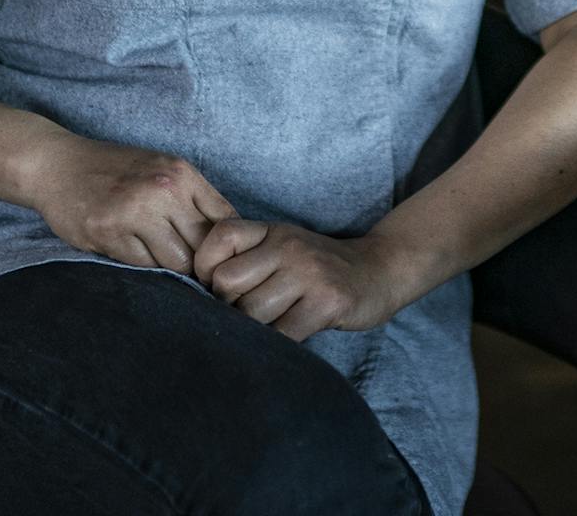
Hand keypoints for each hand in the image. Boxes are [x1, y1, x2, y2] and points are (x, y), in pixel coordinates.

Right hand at [22, 131, 234, 275]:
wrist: (58, 165)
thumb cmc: (115, 170)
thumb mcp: (162, 169)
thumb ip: (192, 198)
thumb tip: (227, 239)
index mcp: (182, 174)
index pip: (226, 220)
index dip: (225, 245)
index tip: (217, 257)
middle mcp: (163, 190)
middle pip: (203, 247)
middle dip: (200, 263)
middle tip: (191, 271)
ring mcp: (135, 212)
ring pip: (175, 263)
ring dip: (170, 269)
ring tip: (158, 259)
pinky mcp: (109, 234)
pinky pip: (142, 267)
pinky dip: (142, 267)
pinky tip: (133, 252)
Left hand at [193, 220, 416, 341]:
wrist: (380, 270)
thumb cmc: (319, 267)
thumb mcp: (284, 248)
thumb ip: (247, 259)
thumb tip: (196, 295)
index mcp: (272, 231)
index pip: (220, 237)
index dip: (205, 267)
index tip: (214, 288)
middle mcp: (288, 246)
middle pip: (227, 283)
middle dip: (227, 307)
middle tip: (243, 315)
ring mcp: (309, 273)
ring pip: (251, 313)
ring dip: (253, 330)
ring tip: (269, 327)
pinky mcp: (327, 303)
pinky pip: (282, 334)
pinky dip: (276, 345)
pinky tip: (286, 339)